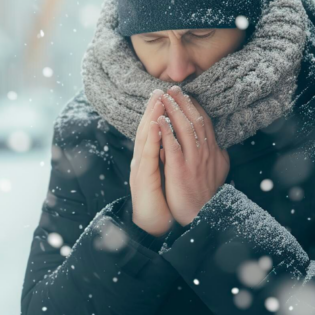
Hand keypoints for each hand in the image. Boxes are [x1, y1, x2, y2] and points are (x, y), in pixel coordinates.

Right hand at [129, 89, 175, 237]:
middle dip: (153, 108)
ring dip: (150, 117)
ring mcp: (140, 168)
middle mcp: (143, 161)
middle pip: (147, 129)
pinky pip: (147, 156)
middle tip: (159, 89)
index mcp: (150, 159)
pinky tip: (154, 125)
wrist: (152, 225)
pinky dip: (150, 139)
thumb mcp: (168, 175)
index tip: (165, 95)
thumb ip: (169, 158)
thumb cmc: (163, 202)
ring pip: (145, 138)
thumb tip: (174, 143)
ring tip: (157, 100)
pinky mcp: (142, 178)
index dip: (158, 112)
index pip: (154, 131)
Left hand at [157, 85, 230, 226]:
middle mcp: (206, 153)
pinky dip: (165, 132)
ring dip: (174, 111)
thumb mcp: (218, 171)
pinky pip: (173, 146)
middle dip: (183, 102)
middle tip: (172, 88)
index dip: (194, 106)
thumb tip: (218, 143)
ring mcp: (194, 161)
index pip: (204, 122)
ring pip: (185, 129)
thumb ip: (216, 155)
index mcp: (214, 152)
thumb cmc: (206, 196)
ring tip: (164, 97)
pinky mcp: (181, 171)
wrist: (203, 217)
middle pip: (195, 120)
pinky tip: (158, 120)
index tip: (184, 93)